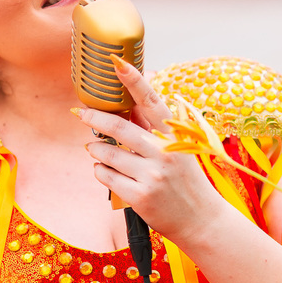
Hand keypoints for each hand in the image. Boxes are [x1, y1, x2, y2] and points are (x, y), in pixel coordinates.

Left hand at [77, 57, 225, 240]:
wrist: (201, 220)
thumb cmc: (186, 180)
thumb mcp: (177, 148)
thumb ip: (153, 126)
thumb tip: (132, 98)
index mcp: (175, 136)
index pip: (150, 101)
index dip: (133, 80)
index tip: (116, 63)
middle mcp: (165, 153)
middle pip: (119, 127)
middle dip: (94, 118)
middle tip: (80, 113)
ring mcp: (152, 175)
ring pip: (108, 154)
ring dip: (97, 149)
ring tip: (97, 150)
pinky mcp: (140, 196)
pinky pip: (106, 176)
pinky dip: (100, 171)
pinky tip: (105, 170)